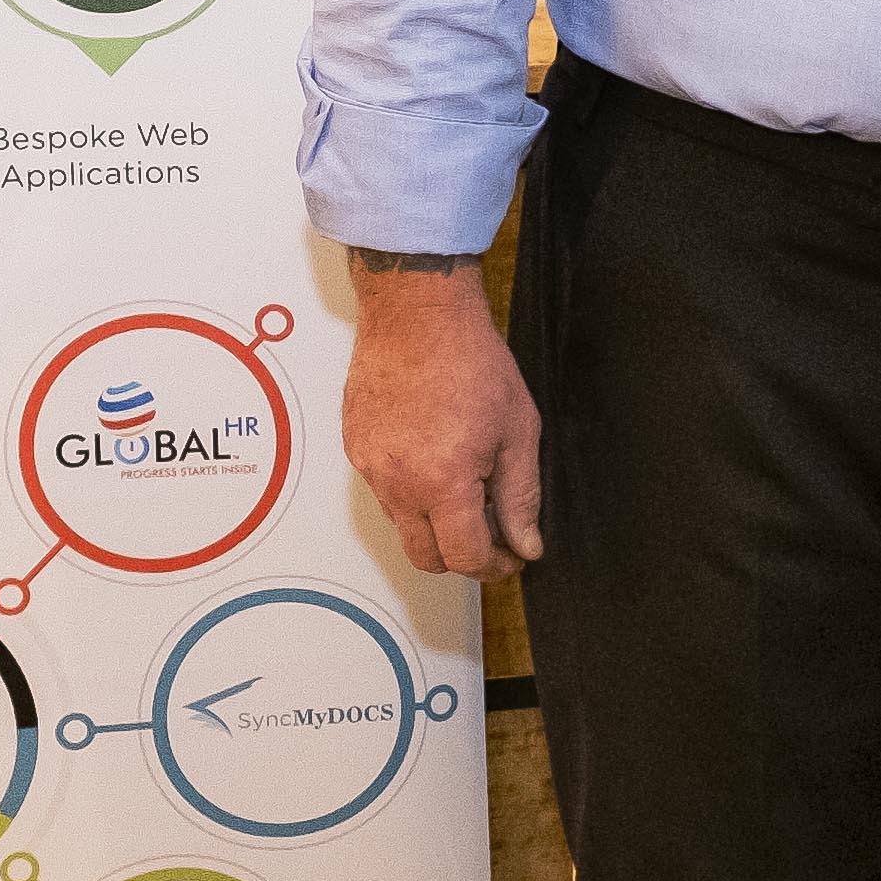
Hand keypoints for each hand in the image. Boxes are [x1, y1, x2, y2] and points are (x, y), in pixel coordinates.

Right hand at [343, 262, 542, 577]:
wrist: (416, 314)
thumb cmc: (473, 363)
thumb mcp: (517, 431)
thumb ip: (520, 497)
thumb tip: (526, 545)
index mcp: (442, 483)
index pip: (464, 557)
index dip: (495, 565)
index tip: (513, 554)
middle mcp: (398, 484)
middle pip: (425, 557)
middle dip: (462, 556)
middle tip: (493, 532)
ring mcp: (369, 468)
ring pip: (402, 526)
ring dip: (435, 525)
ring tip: (468, 487)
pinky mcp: (354, 449)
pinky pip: (384, 493)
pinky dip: (412, 495)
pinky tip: (437, 461)